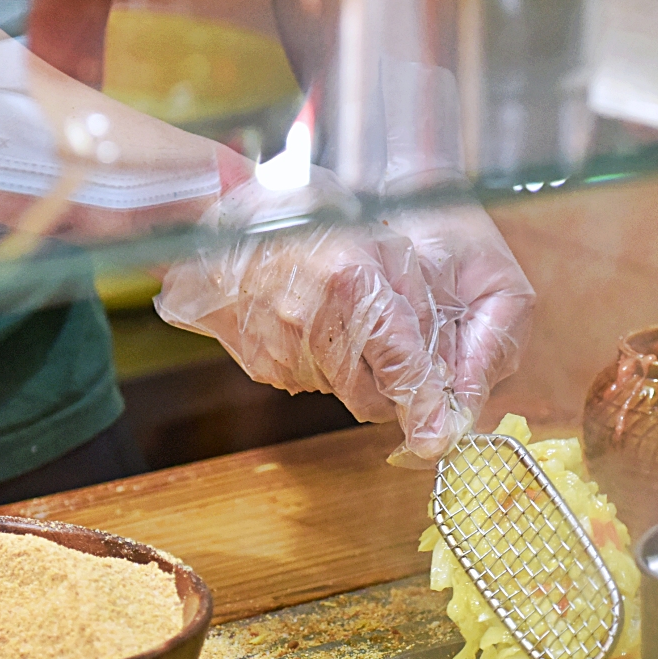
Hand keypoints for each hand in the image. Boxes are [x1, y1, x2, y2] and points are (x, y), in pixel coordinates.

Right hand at [155, 171, 534, 458]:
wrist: (218, 227)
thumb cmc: (307, 223)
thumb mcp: (379, 241)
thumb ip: (415, 298)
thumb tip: (439, 361)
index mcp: (351, 283)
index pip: (399, 362)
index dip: (423, 403)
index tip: (436, 435)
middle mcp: (315, 324)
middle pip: (372, 396)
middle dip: (394, 392)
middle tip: (399, 365)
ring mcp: (285, 351)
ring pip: (344, 393)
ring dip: (357, 375)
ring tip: (345, 325)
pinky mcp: (264, 367)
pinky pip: (311, 383)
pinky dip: (324, 367)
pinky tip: (314, 328)